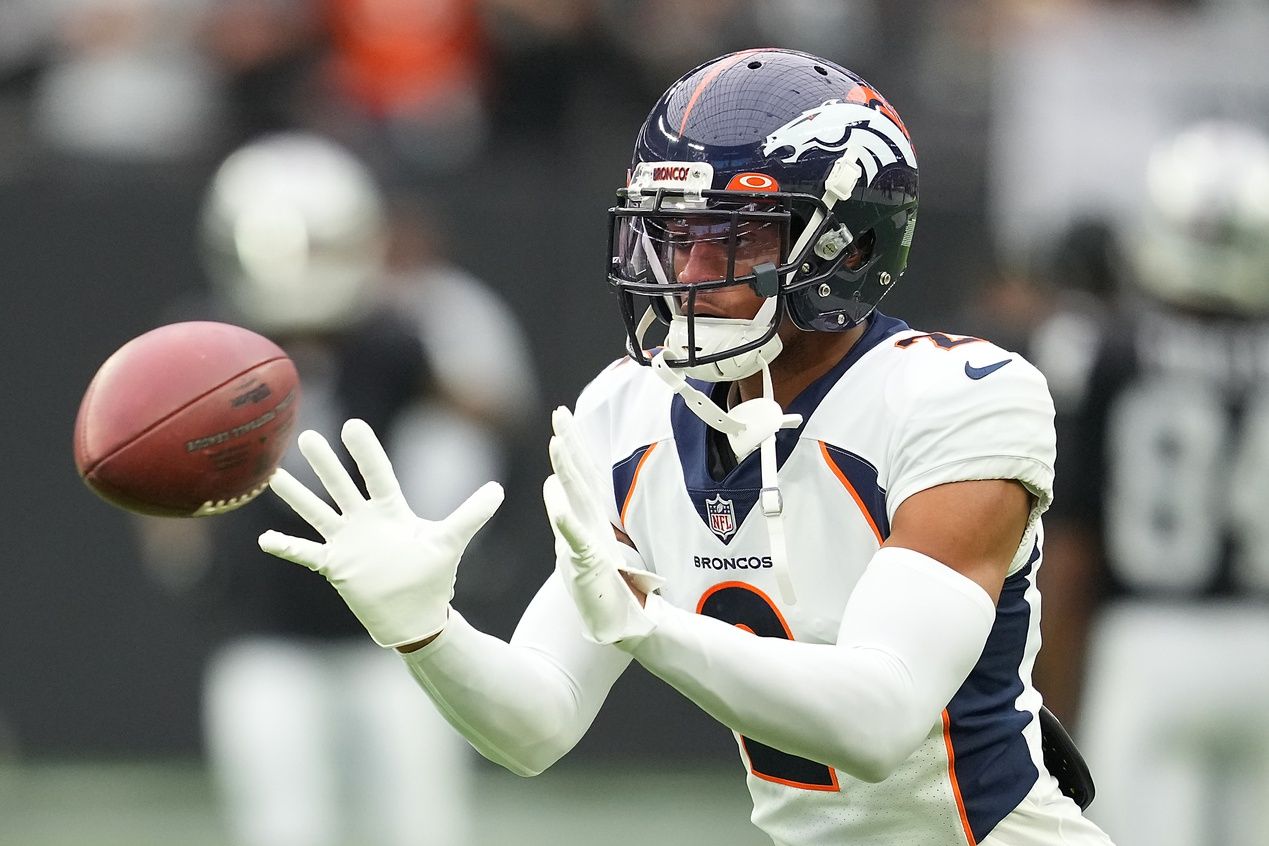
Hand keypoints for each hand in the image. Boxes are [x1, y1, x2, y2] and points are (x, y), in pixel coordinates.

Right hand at [259, 418, 503, 647]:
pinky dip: (286, 546)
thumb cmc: (432, 576)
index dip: (366, 451)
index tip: (353, 425)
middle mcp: (364, 521)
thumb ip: (471, 514)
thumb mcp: (450, 540)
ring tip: (272, 475)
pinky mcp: (336, 566)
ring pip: (317, 512)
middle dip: (325, 463)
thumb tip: (499, 489)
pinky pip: (306, 553)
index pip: (377, 473)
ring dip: (297, 496)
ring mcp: (347, 542)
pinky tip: (263, 537)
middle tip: (304, 434)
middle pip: (341, 485)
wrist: (417, 616)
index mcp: (391, 510)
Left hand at [543, 407, 660, 645]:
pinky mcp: (590, 563)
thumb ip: (564, 512)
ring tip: (556, 441)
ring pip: (579, 498)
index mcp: (592, 518)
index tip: (562, 415)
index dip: (573, 444)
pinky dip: (565, 519)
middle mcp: (596, 523)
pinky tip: (554, 500)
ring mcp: (595, 541)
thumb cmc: (600, 585)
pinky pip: (576, 538)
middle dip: (571, 442)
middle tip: (560, 411)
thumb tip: (549, 482)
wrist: (622, 623)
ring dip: (568, 469)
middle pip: (582, 476)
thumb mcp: (575, 543)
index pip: (582, 474)